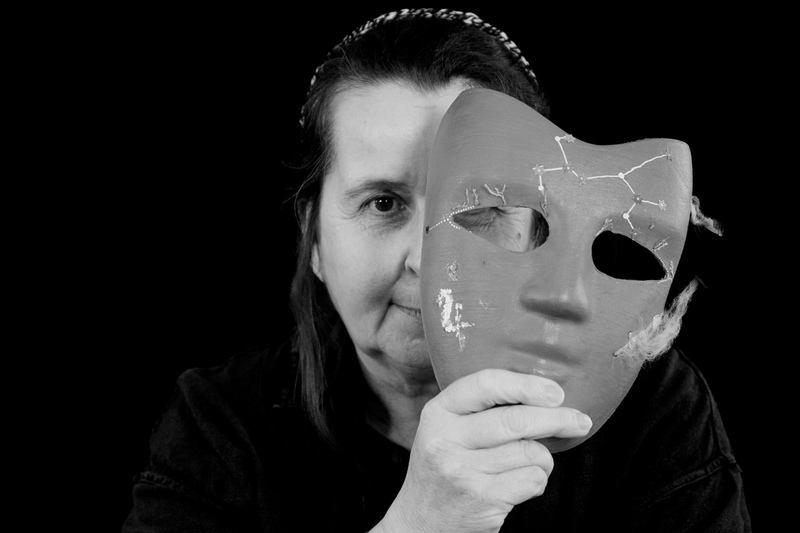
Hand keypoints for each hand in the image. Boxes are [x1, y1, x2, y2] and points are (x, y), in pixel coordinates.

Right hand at [375, 368, 591, 532]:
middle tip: (580, 421)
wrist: (419, 520)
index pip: (485, 385)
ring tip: (534, 461)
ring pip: (529, 451)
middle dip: (557, 419)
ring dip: (543, 457)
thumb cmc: (444, 466)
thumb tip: (543, 394)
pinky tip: (524, 481)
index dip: (525, 385)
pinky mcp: (482, 499)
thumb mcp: (446, 428)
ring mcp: (463, 471)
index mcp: (437, 413)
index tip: (555, 392)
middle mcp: (445, 440)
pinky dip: (538, 479)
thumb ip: (479, 408)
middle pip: (515, 420)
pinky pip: (532, 479)